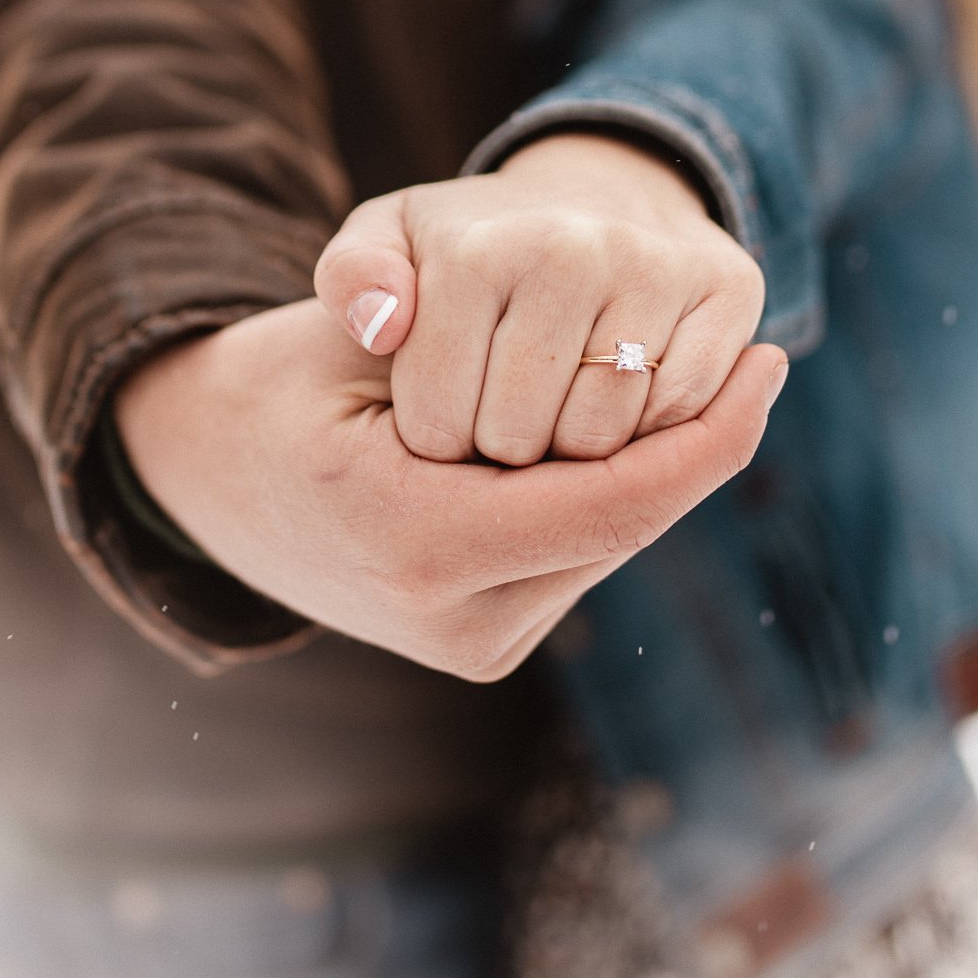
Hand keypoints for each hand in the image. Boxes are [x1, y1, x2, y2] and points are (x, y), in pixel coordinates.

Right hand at [114, 296, 785, 681]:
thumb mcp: (356, 333)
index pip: (617, 499)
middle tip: (751, 361)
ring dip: (651, 467)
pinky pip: (578, 554)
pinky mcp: (480, 643)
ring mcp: (468, 643)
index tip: (773, 361)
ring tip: (678, 385)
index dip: (712, 436)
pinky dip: (608, 492)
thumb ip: (471, 343)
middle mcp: (453, 620)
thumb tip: (612, 354)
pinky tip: (617, 432)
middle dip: (693, 443)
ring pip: (612, 540)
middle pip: (628, 522)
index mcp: (417, 543)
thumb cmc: (275, 383)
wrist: (204, 477)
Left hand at [313, 132, 767, 465]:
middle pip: (521, 440)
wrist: (603, 193)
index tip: (439, 413)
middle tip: (502, 415)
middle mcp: (572, 249)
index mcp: (476, 251)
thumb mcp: (391, 243)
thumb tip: (382, 327)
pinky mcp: (729, 293)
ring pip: (603, 439)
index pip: (439, 427)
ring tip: (554, 410)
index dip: (438, 445)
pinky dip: (649, 430)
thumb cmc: (477, 243)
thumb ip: (351, 280)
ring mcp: (657, 268)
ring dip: (575, 450)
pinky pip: (681, 418)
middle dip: (503, 452)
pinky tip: (620, 395)